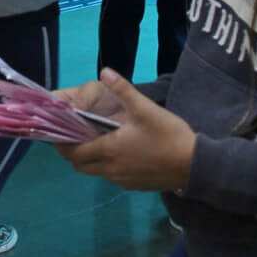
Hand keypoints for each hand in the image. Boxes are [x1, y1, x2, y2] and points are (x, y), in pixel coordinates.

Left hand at [55, 70, 196, 191]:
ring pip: (95, 172)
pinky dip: (107, 166)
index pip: (72, 152)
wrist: (195, 165)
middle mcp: (109, 170)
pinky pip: (111, 177)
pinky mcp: (134, 186)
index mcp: (108, 150)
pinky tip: (121, 152)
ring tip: (99, 140)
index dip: (62, 142)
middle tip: (78, 133)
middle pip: (79, 165)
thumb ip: (123, 90)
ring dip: (91, 159)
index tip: (61, 130)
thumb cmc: (168, 136)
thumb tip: (104, 71)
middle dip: (74, 151)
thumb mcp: (145, 109)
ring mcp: (122, 180)